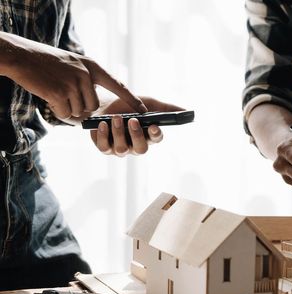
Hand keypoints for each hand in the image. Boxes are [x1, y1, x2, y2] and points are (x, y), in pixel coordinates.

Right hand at [1, 33, 145, 119]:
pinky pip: (66, 114)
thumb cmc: (47, 63)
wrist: (22, 57)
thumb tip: (94, 104)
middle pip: (94, 105)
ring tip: (55, 94)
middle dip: (81, 108)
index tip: (145, 111)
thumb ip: (87, 79)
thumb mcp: (73, 64)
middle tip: (65, 98)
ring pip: (80, 111)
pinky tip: (49, 98)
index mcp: (92, 67)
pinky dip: (58, 111)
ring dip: (68, 109)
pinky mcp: (59, 93)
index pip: (118, 85)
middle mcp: (86, 75)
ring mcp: (73, 84)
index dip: (132, 99)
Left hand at [89, 97, 182, 156]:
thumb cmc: (128, 104)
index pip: (156, 139)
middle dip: (136, 135)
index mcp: (149, 135)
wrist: (103, 103)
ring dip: (119, 132)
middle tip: (132, 120)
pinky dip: (104, 135)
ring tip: (116, 117)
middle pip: (141, 149)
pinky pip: (105, 147)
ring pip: (122, 149)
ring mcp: (120, 148)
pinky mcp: (104, 147)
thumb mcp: (148, 103)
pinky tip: (102, 124)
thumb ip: (166, 109)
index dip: (156, 134)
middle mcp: (136, 144)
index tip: (154, 126)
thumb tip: (187, 111)